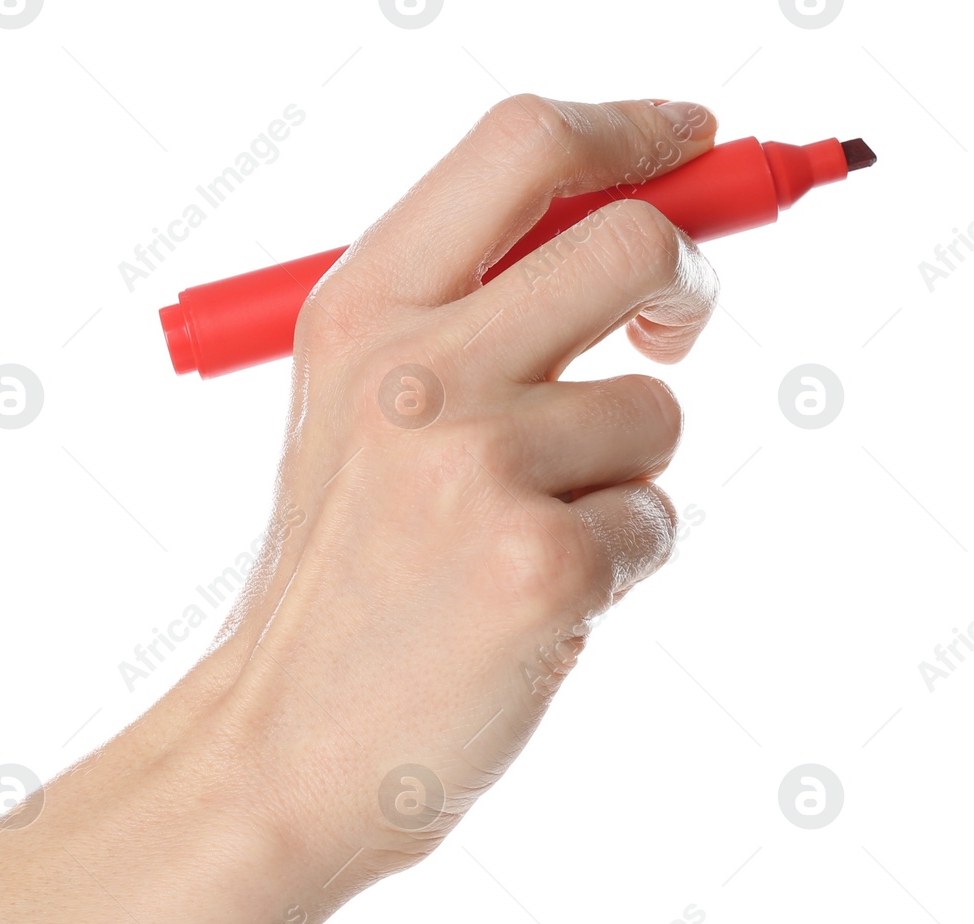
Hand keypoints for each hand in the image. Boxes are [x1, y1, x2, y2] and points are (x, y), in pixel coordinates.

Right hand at [198, 96, 720, 879]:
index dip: (631, 131)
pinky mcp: (541, 562)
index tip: (688, 142)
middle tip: (670, 335)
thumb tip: (633, 226)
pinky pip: (657, 521)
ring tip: (525, 538)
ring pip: (657, 410)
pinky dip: (617, 565)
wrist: (285, 743)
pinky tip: (529, 608)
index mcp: (360, 313)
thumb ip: (465, 311)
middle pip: (633, 245)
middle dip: (683, 286)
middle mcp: (413, 370)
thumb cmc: (340, 582)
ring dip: (622, 474)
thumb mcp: (355, 413)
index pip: (522, 148)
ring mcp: (476, 464)